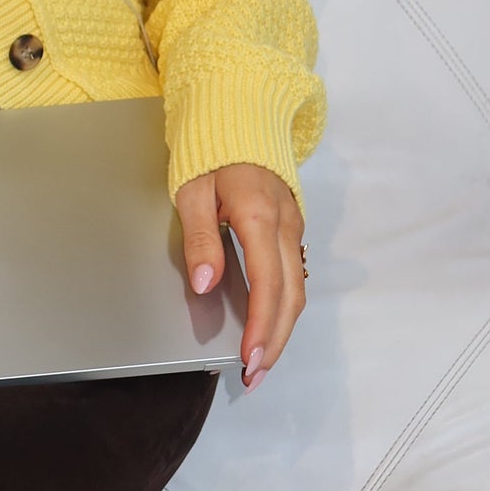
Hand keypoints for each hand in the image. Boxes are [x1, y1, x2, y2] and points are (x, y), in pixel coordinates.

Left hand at [174, 163, 305, 390]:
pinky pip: (293, 275)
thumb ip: (200, 239)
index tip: (249, 358)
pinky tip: (267, 327)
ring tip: (261, 362)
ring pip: (297, 289)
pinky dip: (283, 308)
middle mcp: (285, 223)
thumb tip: (207, 282)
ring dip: (282, 329)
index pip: (268, 284)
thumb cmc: (209, 151)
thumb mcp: (192, 191)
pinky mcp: (289, 228)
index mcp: (260, 215)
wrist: (238, 114)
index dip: (261, 326)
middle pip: (291, 296)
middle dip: (275, 341)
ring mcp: (292, 226)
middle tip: (255, 376)